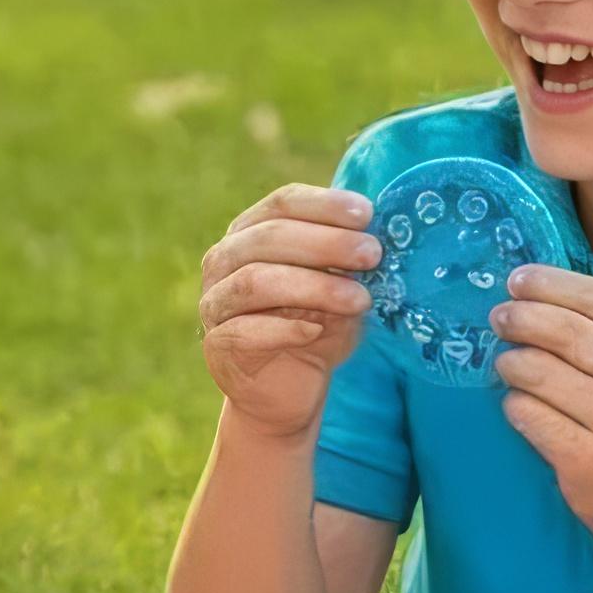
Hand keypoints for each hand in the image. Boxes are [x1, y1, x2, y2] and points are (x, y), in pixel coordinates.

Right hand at [199, 180, 378, 439]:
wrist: (288, 389)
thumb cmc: (316, 327)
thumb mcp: (341, 290)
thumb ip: (349, 264)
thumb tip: (377, 240)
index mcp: (252, 232)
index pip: (283, 203)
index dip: (324, 204)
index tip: (367, 214)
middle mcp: (225, 260)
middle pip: (269, 237)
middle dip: (326, 243)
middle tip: (372, 254)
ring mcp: (215, 301)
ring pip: (255, 281)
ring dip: (313, 287)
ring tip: (359, 298)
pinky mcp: (217, 344)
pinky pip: (244, 331)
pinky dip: (283, 329)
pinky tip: (316, 331)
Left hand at [489, 267, 592, 544]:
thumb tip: (531, 289)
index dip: (553, 284)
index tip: (517, 280)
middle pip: (567, 331)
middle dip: (523, 318)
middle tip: (499, 318)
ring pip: (541, 372)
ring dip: (512, 363)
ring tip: (507, 365)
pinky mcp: (588, 457)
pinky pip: (530, 414)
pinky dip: (515, 404)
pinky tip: (519, 404)